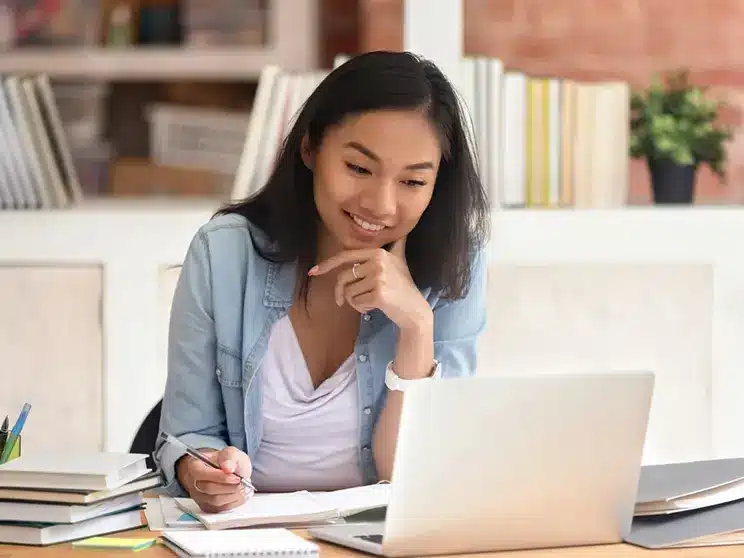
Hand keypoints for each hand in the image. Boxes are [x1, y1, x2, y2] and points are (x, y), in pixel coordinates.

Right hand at [177, 446, 252, 512]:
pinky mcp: (208, 507)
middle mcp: (193, 483)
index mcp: (195, 465)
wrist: (230, 472)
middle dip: (229, 486)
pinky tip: (241, 494)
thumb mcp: (231, 453)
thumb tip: (228, 468)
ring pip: (215, 500)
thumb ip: (229, 457)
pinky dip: (234, 502)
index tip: (236, 477)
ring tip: (243, 487)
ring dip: (233, 495)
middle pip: (208, 488)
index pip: (201, 473)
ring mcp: (199, 497)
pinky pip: (220, 509)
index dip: (219, 477)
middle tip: (242, 482)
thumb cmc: (228, 461)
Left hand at [309, 237, 431, 331]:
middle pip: (343, 277)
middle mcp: (378, 262)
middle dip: (340, 292)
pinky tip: (375, 307)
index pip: (346, 256)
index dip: (327, 264)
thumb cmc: (403, 286)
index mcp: (378, 252)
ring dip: (354, 302)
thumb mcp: (399, 261)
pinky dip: (361, 308)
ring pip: (348, 292)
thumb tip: (402, 231)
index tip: (313, 272)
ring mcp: (379, 277)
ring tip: (369, 301)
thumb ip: (396, 245)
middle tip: (341, 302)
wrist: (414, 309)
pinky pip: (355, 302)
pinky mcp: (379, 294)